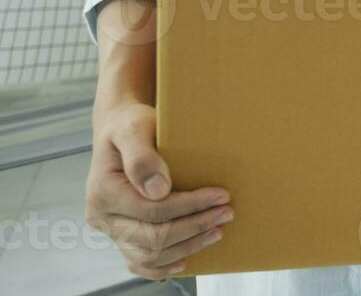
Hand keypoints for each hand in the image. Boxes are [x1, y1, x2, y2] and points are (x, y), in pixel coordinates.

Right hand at [85, 98, 231, 279]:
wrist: (121, 130)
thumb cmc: (131, 125)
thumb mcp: (135, 128)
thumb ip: (142, 157)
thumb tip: (158, 190)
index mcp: (103, 191)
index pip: (152, 210)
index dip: (190, 207)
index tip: (221, 195)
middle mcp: (102, 216)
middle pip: (152, 237)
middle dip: (194, 227)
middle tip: (227, 213)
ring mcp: (110, 230)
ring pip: (148, 255)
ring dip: (186, 246)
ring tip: (217, 231)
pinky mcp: (121, 236)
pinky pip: (139, 263)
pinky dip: (162, 267)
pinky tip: (188, 260)